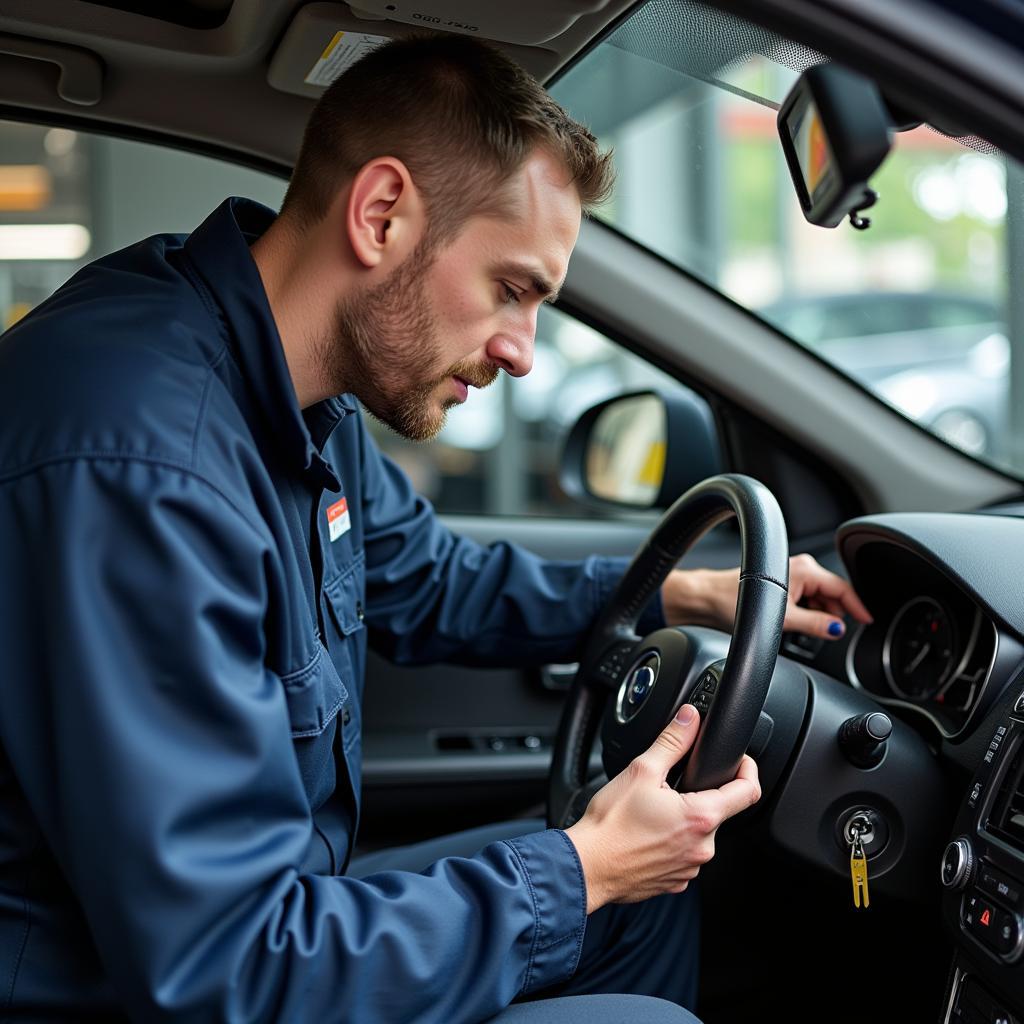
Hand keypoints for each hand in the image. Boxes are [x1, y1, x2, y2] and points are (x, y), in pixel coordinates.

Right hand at [564, 704, 759, 913]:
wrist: (587, 866)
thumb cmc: (610, 824)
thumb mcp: (641, 770)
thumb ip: (672, 741)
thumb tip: (689, 719)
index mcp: (701, 817)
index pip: (748, 791)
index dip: (747, 769)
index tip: (739, 761)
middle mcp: (703, 847)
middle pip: (718, 811)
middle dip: (699, 794)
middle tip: (669, 786)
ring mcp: (690, 868)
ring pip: (699, 834)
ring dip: (684, 819)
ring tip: (652, 811)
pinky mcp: (676, 881)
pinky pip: (684, 854)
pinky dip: (672, 841)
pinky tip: (647, 834)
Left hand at [661, 553, 871, 639]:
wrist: (707, 598)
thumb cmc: (734, 600)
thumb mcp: (782, 618)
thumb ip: (814, 624)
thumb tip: (836, 629)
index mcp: (805, 570)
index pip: (843, 589)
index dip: (858, 607)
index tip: (867, 620)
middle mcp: (801, 567)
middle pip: (833, 593)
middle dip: (835, 613)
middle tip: (830, 634)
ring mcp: (791, 573)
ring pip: (819, 596)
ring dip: (820, 613)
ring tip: (808, 630)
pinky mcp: (782, 581)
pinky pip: (806, 597)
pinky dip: (808, 611)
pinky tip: (798, 623)